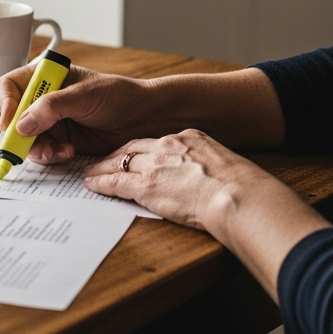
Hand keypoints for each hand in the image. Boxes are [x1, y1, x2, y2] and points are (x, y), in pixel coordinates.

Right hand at [0, 65, 145, 162]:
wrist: (143, 118)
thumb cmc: (118, 95)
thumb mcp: (84, 96)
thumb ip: (52, 107)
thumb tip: (22, 124)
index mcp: (46, 77)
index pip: (11, 86)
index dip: (5, 103)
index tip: (11, 122)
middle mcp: (43, 99)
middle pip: (13, 117)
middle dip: (19, 134)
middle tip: (27, 147)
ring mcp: (51, 121)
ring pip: (25, 138)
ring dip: (37, 148)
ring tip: (58, 151)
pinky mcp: (60, 141)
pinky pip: (43, 152)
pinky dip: (50, 155)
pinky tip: (68, 152)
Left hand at [83, 128, 273, 229]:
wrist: (238, 196)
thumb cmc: (242, 188)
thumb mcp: (225, 164)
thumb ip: (208, 166)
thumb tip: (209, 178)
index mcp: (190, 137)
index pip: (155, 142)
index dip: (140, 149)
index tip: (131, 154)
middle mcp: (168, 145)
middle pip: (132, 147)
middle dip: (116, 155)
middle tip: (102, 161)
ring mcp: (155, 165)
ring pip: (119, 162)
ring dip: (102, 168)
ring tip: (90, 172)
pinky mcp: (146, 185)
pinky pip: (116, 182)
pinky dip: (101, 183)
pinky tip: (92, 184)